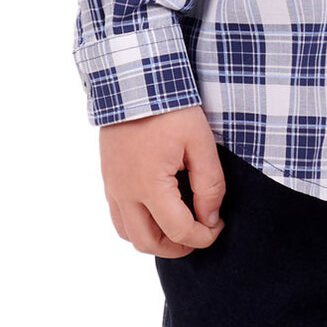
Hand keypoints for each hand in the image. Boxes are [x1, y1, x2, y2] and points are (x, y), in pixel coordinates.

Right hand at [98, 105, 226, 256]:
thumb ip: (209, 183)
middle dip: (177, 247)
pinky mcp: (108, 176)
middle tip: (199, 235)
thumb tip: (210, 217)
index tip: (218, 225)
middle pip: (148, 243)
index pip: (178, 231)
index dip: (203, 236)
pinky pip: (118, 216)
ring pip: (128, 234)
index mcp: (149, 185)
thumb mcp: (200, 140)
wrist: (134, 79)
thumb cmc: (169, 107)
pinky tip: (157, 209)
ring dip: (154, 239)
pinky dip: (138, 223)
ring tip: (178, 226)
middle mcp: (125, 192)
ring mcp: (113, 185)